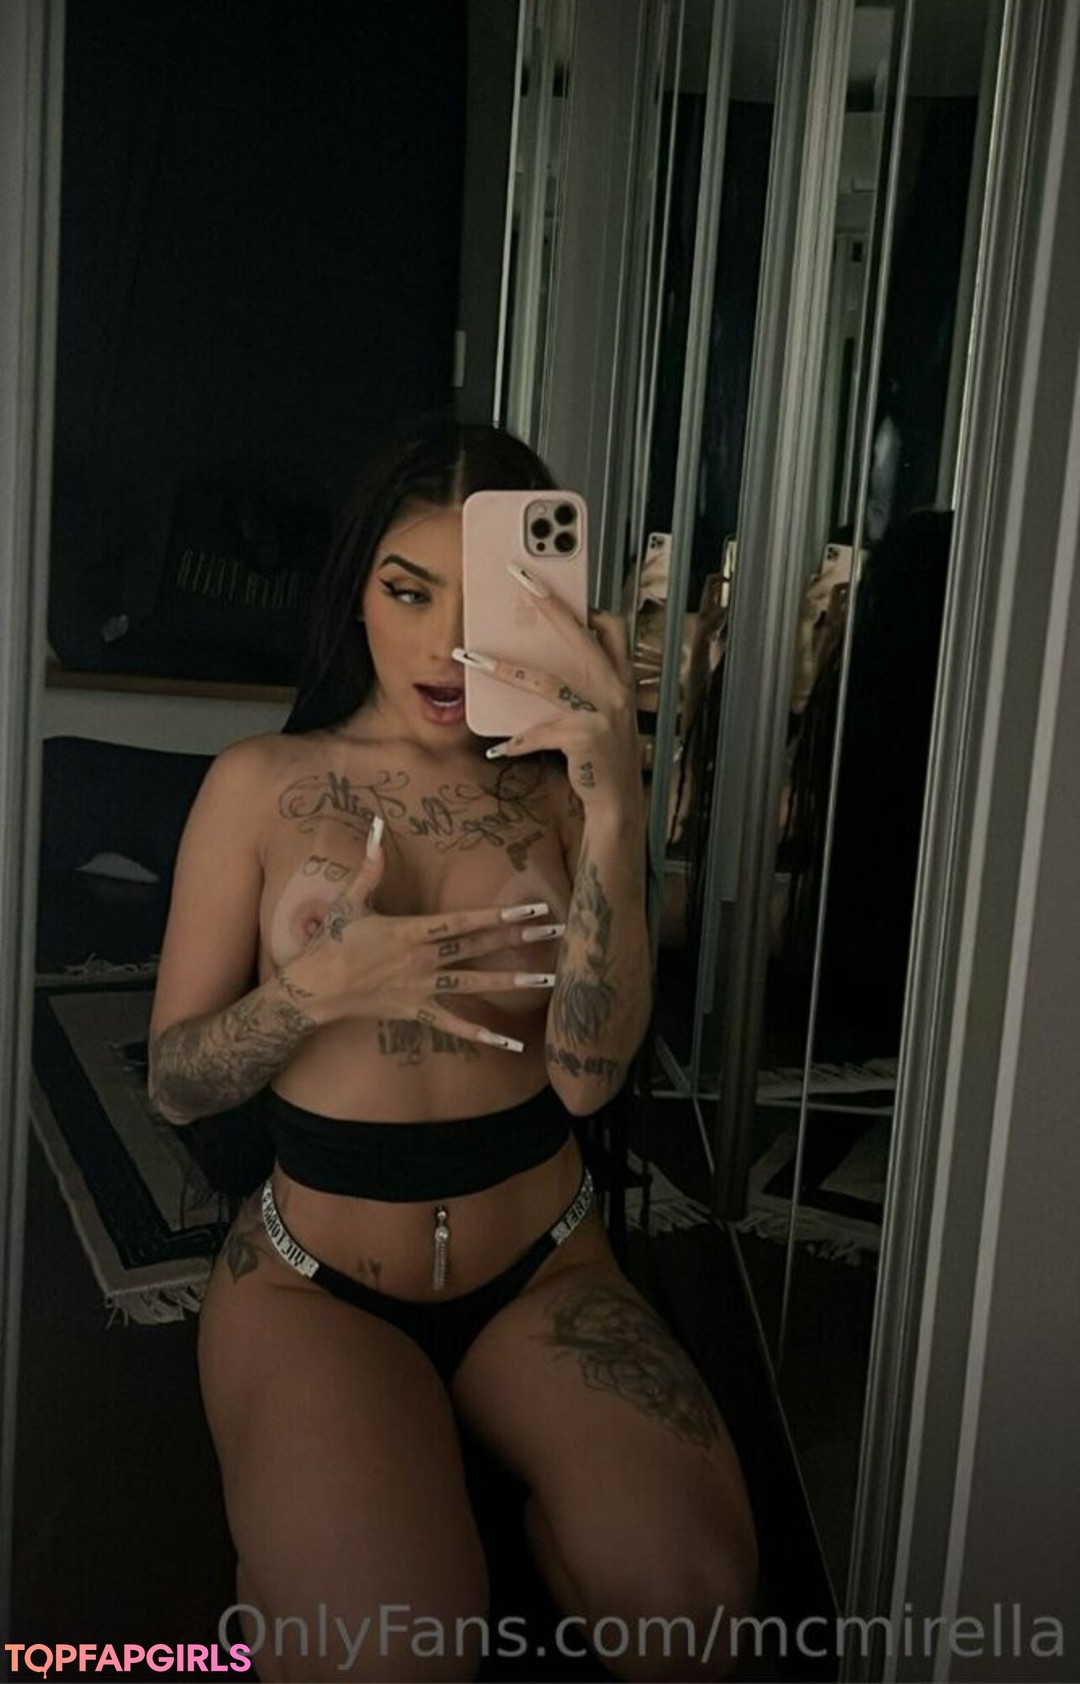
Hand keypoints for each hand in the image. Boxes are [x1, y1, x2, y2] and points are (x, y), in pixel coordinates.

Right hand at [283, 824, 559, 1051]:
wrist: (316, 989)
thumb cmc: (333, 941)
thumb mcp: (351, 899)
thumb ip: (371, 865)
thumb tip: (377, 826)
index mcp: (411, 932)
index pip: (464, 921)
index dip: (499, 914)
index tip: (531, 908)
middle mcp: (423, 961)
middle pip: (479, 948)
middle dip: (519, 939)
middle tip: (556, 933)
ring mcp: (423, 989)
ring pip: (475, 984)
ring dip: (512, 981)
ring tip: (547, 980)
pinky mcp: (418, 1012)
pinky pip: (455, 1025)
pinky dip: (482, 1035)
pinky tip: (511, 1043)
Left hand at [453, 568, 643, 811]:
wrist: (619, 800)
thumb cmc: (603, 754)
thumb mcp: (604, 713)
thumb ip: (585, 687)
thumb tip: (545, 665)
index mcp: (620, 678)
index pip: (613, 628)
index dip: (589, 607)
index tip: (561, 590)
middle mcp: (614, 689)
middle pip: (578, 636)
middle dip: (550, 605)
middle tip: (522, 578)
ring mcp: (600, 713)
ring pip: (545, 682)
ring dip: (504, 669)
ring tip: (471, 658)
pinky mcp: (582, 738)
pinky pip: (537, 733)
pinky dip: (516, 742)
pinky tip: (499, 749)